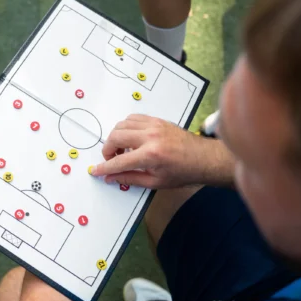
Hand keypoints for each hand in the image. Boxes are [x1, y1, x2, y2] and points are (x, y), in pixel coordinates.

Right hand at [90, 114, 225, 188]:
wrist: (204, 158)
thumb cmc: (183, 172)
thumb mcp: (155, 182)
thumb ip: (129, 179)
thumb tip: (111, 178)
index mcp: (151, 155)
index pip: (119, 161)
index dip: (104, 167)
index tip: (96, 170)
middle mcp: (150, 137)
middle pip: (115, 137)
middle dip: (108, 150)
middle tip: (112, 159)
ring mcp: (154, 125)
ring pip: (122, 124)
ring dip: (116, 137)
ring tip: (122, 149)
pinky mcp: (157, 120)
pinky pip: (133, 118)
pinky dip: (126, 127)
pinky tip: (131, 138)